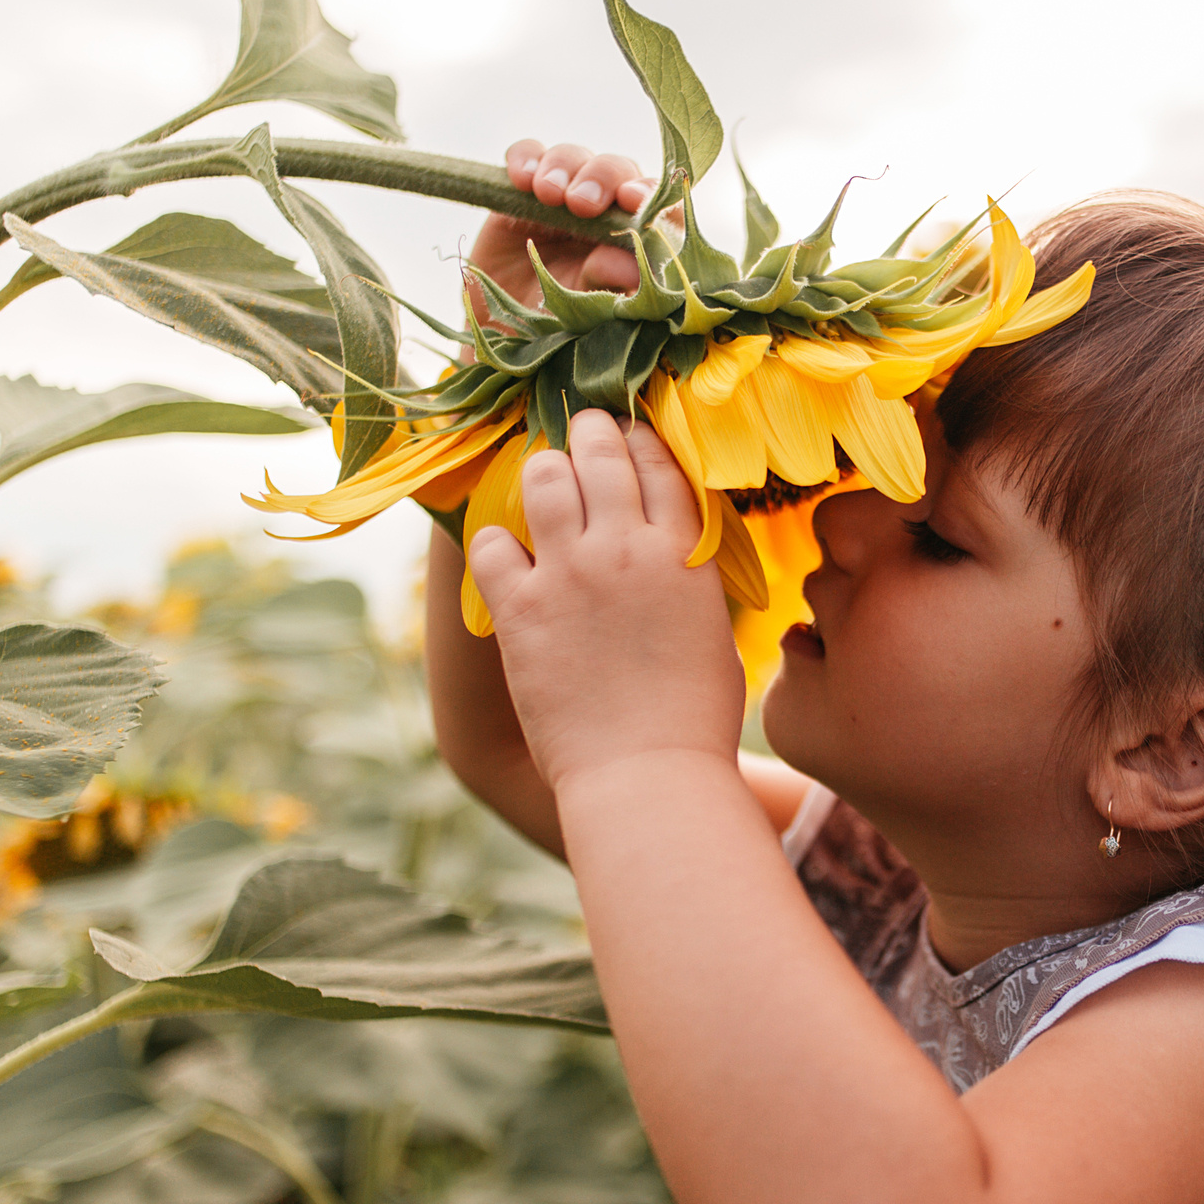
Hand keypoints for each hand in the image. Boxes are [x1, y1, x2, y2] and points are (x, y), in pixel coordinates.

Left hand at [467, 409, 744, 790]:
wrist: (649, 774)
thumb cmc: (695, 718)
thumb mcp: (712, 628)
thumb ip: (687, 576)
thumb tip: (667, 553)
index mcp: (682, 552)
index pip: (660, 463)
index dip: (641, 439)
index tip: (629, 435)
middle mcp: (623, 548)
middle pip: (600, 453)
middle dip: (588, 431)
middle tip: (581, 429)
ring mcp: (567, 575)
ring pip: (543, 479)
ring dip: (543, 469)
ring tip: (543, 476)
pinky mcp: (520, 609)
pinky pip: (490, 544)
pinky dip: (496, 540)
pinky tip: (506, 554)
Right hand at [469, 142, 655, 321]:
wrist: (503, 331)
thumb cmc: (557, 326)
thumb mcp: (583, 311)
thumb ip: (606, 282)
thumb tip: (631, 266)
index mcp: (634, 239)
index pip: (654, 204)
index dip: (648, 195)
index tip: (631, 202)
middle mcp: (604, 211)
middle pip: (616, 170)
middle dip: (603, 178)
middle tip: (581, 203)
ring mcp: (564, 196)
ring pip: (575, 158)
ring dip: (564, 167)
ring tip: (548, 193)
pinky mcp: (522, 190)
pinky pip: (528, 156)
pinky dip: (526, 159)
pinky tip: (521, 179)